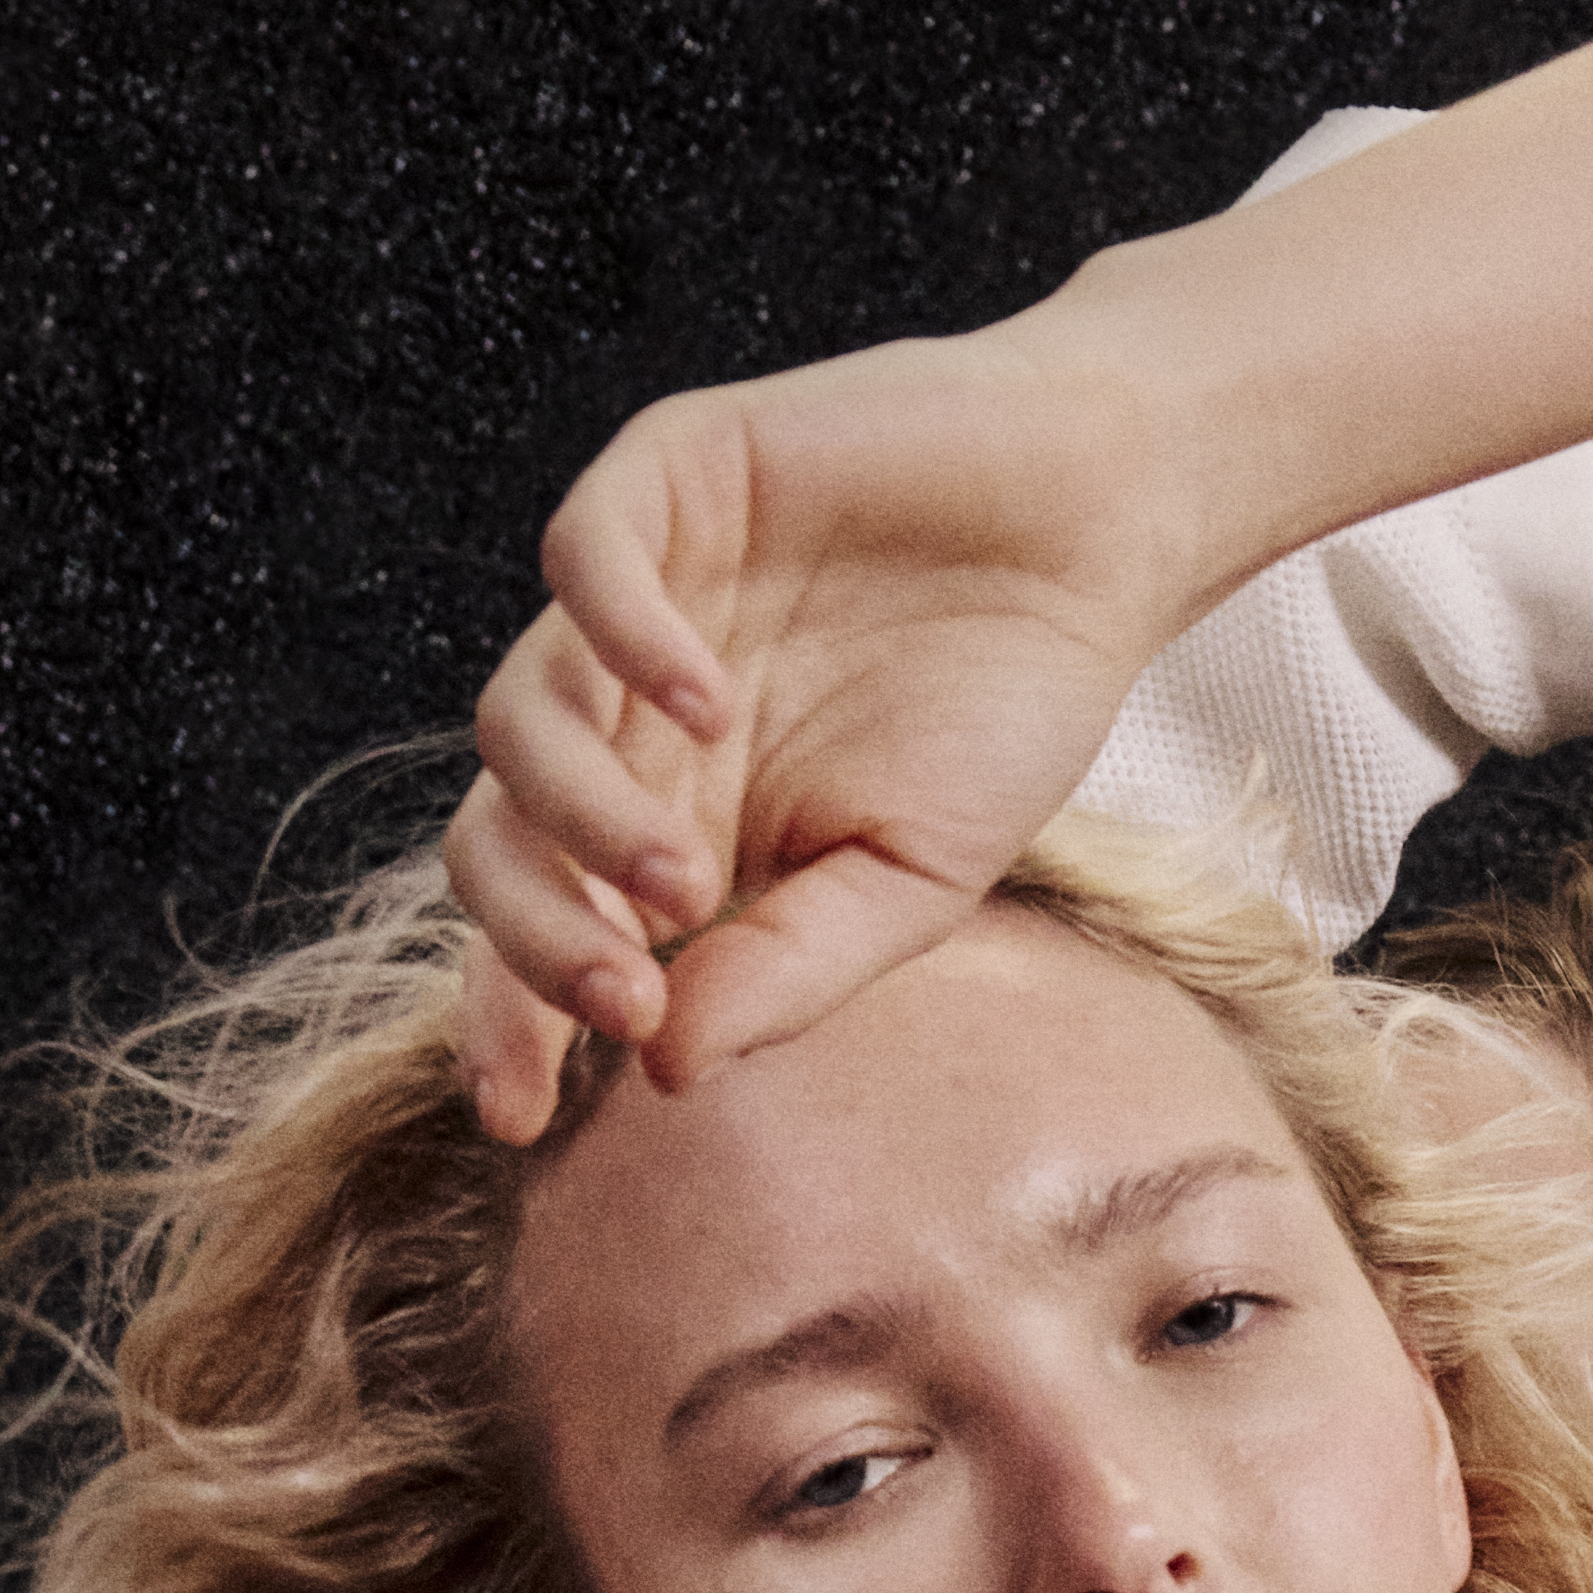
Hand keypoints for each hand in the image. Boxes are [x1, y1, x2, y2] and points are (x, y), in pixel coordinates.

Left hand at [447, 303, 1195, 1135]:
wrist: (1093, 524)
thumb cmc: (1006, 706)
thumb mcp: (910, 882)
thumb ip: (789, 970)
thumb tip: (666, 1067)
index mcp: (677, 823)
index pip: (549, 929)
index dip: (513, 1020)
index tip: (525, 1117)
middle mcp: (630, 721)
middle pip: (499, 838)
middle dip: (537, 941)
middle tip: (624, 998)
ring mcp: (639, 597)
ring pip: (519, 716)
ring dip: (580, 818)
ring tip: (684, 879)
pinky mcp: (671, 475)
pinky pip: (585, 559)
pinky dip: (620, 640)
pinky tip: (707, 705)